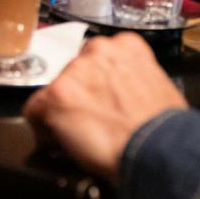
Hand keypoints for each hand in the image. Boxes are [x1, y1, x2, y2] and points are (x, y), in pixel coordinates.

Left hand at [22, 34, 187, 182]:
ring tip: (81, 136)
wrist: (159, 152)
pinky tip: (60, 142)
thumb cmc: (165, 130)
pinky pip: (34, 111)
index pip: (98, 59)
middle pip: (74, 73)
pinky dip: (43, 129)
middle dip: (80, 97)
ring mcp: (75, 71)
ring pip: (55, 91)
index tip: (100, 101)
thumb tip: (124, 97)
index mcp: (127, 46)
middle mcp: (98, 50)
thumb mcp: (160, 90)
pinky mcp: (56, 94)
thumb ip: (135, 81)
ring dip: (63, 112)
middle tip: (92, 122)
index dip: (97, 85)